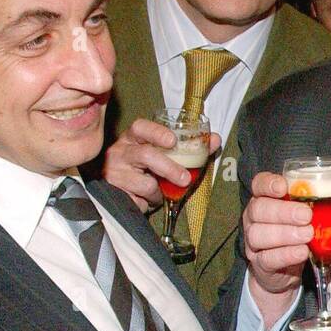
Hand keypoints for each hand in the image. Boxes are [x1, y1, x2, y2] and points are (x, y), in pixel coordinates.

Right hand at [102, 118, 221, 212]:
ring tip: (157, 192)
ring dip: (158, 192)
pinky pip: (140, 201)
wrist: (120, 194)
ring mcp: (115, 173)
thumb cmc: (145, 170)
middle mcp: (120, 152)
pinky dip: (149, 202)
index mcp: (132, 139)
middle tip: (184, 179)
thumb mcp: (164, 157)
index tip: (173, 140)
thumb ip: (189, 148)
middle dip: (169, 167)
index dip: (156, 132)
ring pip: (146, 183)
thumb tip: (215, 139)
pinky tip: (144, 198)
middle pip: (145, 155)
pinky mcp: (114, 194)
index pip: (139, 127)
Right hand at [243, 171, 330, 327]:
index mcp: (267, 199)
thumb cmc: (301, 235)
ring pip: (258, 234)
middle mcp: (255, 218)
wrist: (285, 271)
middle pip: (259, 209)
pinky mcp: (260, 264)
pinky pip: (267, 259)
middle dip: (283, 211)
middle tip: (307, 216)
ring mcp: (254, 242)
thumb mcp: (317, 217)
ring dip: (284, 234)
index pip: (259, 184)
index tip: (283, 187)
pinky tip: (302, 253)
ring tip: (307, 235)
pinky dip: (285, 255)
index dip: (268, 184)